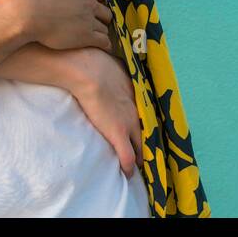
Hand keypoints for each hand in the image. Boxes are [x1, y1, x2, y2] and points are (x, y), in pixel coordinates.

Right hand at [11, 0, 114, 52]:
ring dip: (100, 33)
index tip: (91, 8)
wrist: (27, 13)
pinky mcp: (86, 36)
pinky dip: (105, 45)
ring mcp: (89, 19)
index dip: (96, 2)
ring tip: (95, 39)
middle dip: (101, 19)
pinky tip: (103, 49)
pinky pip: (104, 41)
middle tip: (94, 25)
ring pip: (105, 28)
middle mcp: (89, 2)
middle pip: (106, 12)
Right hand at [62, 47, 143, 177]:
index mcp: (137, 97)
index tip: (147, 131)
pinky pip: (127, 156)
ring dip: (140, 157)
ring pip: (141, 147)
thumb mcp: (117, 68)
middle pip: (148, 134)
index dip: (147, 126)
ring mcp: (129, 124)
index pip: (147, 117)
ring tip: (140, 166)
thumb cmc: (98, 63)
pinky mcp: (118, 134)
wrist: (89, 71)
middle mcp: (138, 112)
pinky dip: (128, 166)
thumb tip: (115, 73)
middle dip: (148, 144)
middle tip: (148, 153)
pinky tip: (128, 173)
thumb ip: (120, 77)